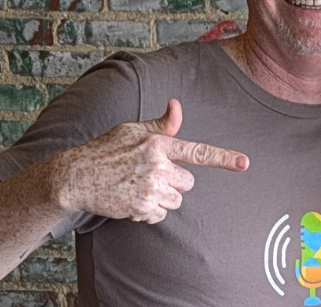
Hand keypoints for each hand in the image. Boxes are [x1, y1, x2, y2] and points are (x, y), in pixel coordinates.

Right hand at [50, 99, 248, 223]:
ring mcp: (149, 188)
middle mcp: (157, 166)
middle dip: (174, 181)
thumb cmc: (106, 149)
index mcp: (158, 143)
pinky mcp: (141, 207)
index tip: (244, 163)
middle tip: (151, 175)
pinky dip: (150, 211)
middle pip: (188, 182)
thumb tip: (177, 105)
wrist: (76, 176)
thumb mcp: (132, 129)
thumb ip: (161, 125)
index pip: (197, 152)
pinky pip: (160, 214)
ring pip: (176, 199)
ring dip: (163, 197)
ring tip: (138, 186)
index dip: (223, 158)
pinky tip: (132, 199)